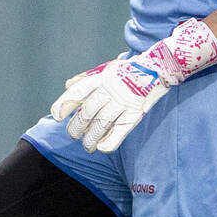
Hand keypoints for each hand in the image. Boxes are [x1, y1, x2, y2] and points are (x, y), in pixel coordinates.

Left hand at [51, 18, 216, 152]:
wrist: (159, 69)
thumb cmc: (129, 70)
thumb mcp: (106, 68)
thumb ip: (87, 78)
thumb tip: (68, 86)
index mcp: (101, 78)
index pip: (78, 92)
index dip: (64, 104)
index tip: (56, 116)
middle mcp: (110, 90)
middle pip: (87, 112)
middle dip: (76, 126)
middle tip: (73, 134)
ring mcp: (123, 103)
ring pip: (100, 125)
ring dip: (89, 139)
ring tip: (86, 146)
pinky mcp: (135, 114)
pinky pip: (119, 132)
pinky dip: (108, 142)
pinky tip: (101, 148)